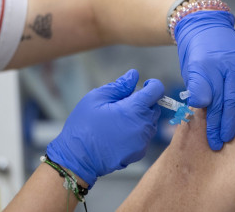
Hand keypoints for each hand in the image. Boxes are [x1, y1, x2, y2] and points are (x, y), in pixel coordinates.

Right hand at [47, 69, 163, 187]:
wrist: (77, 159)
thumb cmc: (84, 126)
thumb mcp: (96, 98)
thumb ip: (119, 86)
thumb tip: (134, 75)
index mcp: (134, 109)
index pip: (157, 90)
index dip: (153, 84)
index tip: (145, 85)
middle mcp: (144, 125)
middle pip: (154, 107)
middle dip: (144, 102)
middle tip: (123, 104)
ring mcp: (143, 141)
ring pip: (150, 122)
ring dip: (141, 117)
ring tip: (119, 120)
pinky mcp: (140, 152)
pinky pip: (144, 136)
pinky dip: (137, 132)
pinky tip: (119, 134)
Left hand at [175, 11, 234, 149]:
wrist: (204, 25)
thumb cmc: (195, 52)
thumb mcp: (189, 69)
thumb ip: (196, 88)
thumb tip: (200, 106)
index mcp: (200, 68)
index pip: (204, 98)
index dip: (206, 119)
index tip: (207, 137)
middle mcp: (218, 65)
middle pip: (220, 100)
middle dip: (218, 124)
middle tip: (217, 143)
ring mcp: (234, 61)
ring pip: (234, 94)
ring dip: (232, 117)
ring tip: (229, 135)